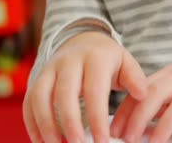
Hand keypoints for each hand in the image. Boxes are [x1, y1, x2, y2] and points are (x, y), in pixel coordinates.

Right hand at [23, 32, 146, 142]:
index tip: (102, 141)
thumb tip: (142, 94)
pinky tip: (41, 141)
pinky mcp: (37, 78)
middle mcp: (69, 62)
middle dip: (70, 124)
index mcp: (95, 58)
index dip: (97, 118)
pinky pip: (29, 101)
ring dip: (45, 126)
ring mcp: (50, 69)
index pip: (94, 90)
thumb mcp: (126, 62)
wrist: (84, 40)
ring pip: (40, 97)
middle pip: (64, 94)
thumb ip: (135, 78)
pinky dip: (32, 123)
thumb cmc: (108, 60)